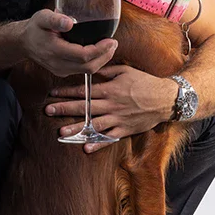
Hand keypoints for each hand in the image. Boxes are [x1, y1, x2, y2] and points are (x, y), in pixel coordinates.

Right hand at [21, 9, 118, 78]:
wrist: (24, 42)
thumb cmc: (35, 28)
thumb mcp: (42, 17)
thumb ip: (55, 19)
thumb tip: (69, 22)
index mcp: (55, 50)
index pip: (83, 55)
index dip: (100, 49)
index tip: (111, 40)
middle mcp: (58, 64)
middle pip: (89, 67)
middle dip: (105, 56)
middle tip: (114, 43)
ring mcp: (61, 70)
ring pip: (87, 71)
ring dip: (102, 60)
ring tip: (110, 47)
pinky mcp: (63, 72)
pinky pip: (83, 70)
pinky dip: (94, 62)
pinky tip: (99, 52)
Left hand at [46, 64, 178, 150]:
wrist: (166, 99)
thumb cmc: (146, 82)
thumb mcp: (126, 70)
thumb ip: (107, 70)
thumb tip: (92, 66)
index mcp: (110, 89)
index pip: (84, 90)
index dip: (67, 92)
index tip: (53, 93)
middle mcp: (111, 104)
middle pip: (84, 107)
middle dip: (64, 109)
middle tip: (48, 111)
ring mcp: (118, 118)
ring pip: (93, 124)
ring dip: (76, 128)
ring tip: (61, 132)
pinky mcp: (125, 129)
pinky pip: (109, 137)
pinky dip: (98, 143)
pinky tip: (86, 147)